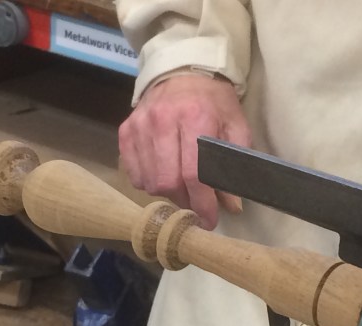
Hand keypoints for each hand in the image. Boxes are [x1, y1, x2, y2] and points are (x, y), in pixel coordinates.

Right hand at [118, 74, 251, 228]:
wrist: (183, 70)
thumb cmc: (213, 101)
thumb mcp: (235, 126)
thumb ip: (233, 164)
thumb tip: (232, 205)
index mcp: (195, 118)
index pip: (193, 174)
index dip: (201, 203)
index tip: (209, 220)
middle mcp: (162, 121)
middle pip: (168, 181)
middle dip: (184, 201)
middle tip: (195, 205)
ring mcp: (140, 126)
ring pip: (149, 181)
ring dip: (167, 193)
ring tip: (180, 189)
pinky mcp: (126, 131)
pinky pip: (134, 173)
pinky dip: (148, 182)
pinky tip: (162, 175)